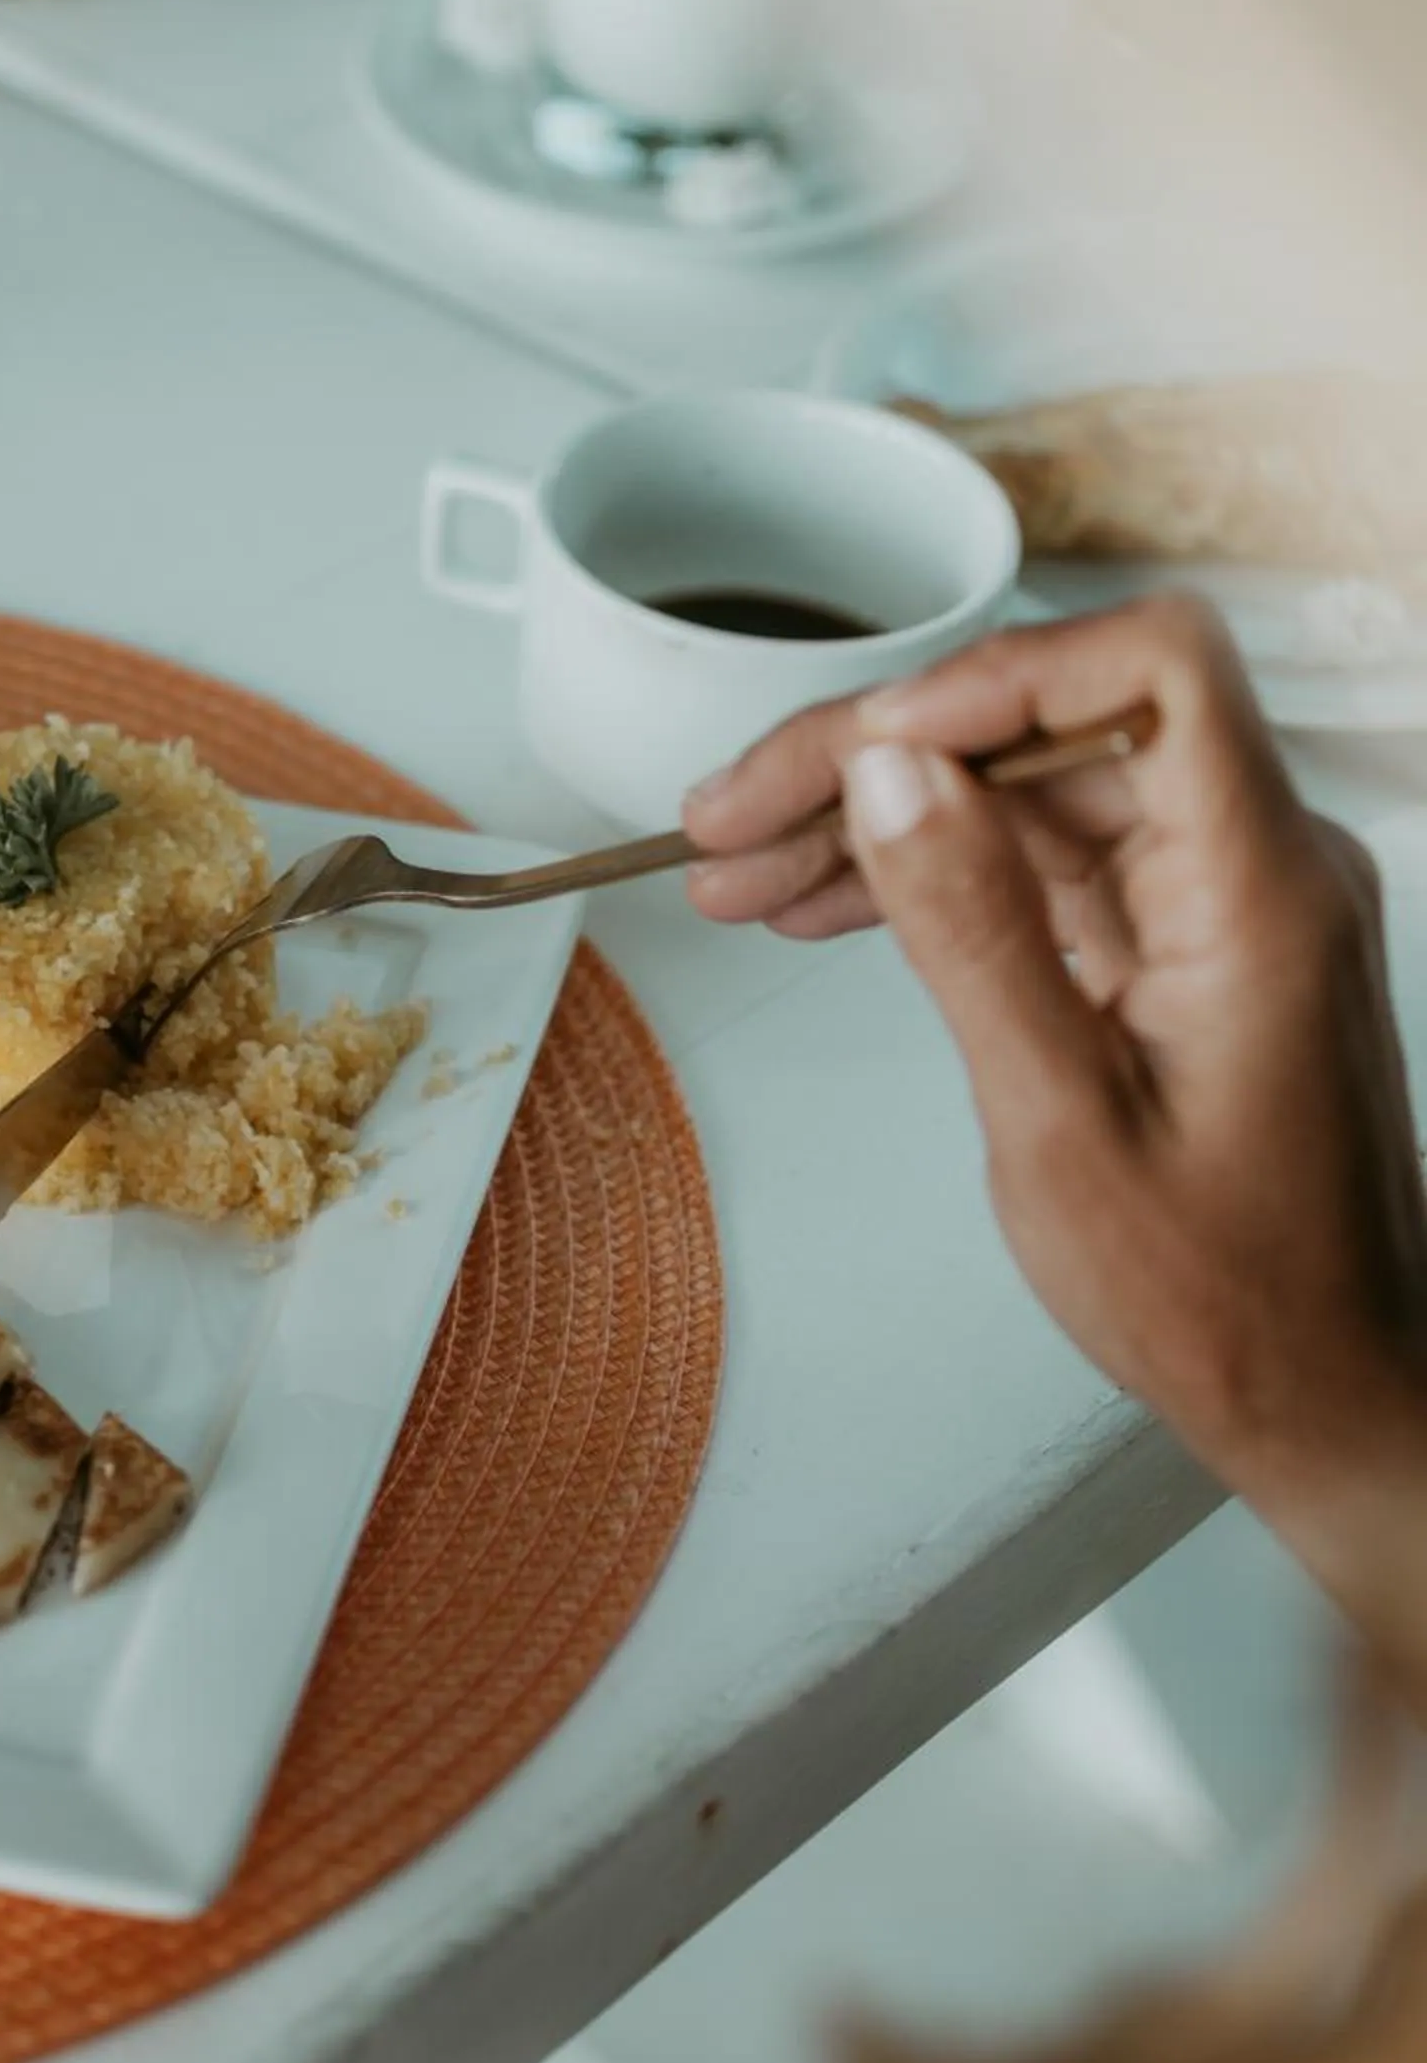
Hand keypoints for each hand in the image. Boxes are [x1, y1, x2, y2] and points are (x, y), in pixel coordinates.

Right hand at [683, 599, 1426, 1654]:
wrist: (1328, 1394)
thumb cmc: (1231, 1300)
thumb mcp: (1061, 1124)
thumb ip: (972, 930)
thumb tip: (890, 775)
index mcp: (1259, 889)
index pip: (1149, 668)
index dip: (989, 677)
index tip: (862, 745)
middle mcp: (1260, 868)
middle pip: (1055, 729)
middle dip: (881, 760)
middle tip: (735, 819)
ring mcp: (1227, 905)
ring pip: (1035, 795)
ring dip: (885, 821)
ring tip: (745, 871)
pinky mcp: (1191, 946)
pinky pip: (1053, 867)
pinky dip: (940, 878)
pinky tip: (831, 905)